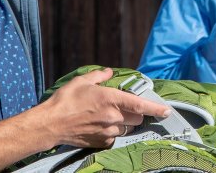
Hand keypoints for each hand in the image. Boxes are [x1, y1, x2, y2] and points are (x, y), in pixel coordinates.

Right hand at [40, 68, 170, 147]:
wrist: (49, 124)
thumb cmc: (65, 101)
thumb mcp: (82, 81)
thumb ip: (99, 76)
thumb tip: (109, 72)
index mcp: (111, 99)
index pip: (140, 106)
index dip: (156, 108)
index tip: (166, 111)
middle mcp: (113, 117)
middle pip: (137, 118)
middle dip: (136, 113)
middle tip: (125, 107)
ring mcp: (108, 131)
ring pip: (127, 129)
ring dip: (125, 124)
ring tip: (111, 117)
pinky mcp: (101, 142)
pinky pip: (115, 138)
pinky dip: (113, 133)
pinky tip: (101, 126)